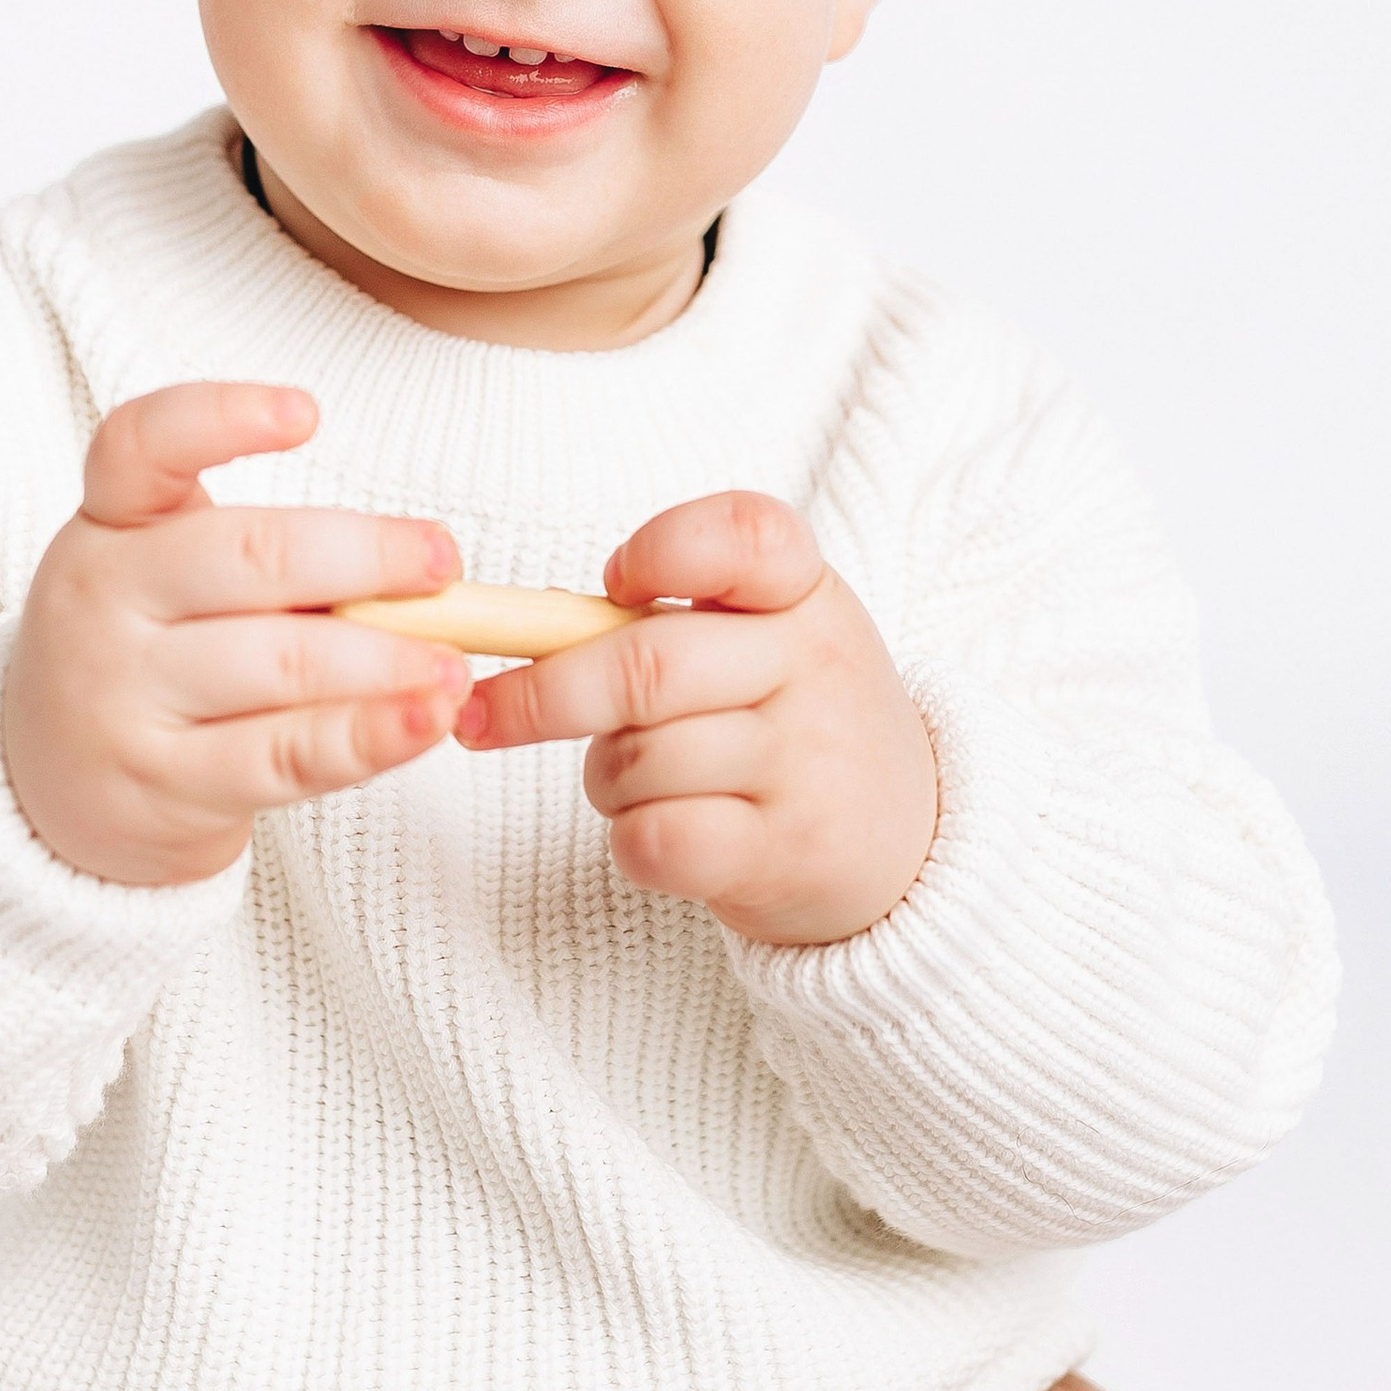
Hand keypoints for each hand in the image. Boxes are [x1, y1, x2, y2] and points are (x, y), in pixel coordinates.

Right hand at [2, 382, 467, 886]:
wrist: (54, 789)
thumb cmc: (148, 657)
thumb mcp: (170, 579)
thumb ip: (269, 559)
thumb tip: (424, 567)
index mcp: (109, 526)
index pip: (141, 445)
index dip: (222, 416)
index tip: (308, 411)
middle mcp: (102, 600)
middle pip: (247, 557)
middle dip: (366, 556)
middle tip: (442, 561)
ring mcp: (124, 696)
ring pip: (280, 662)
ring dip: (387, 658)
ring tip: (455, 662)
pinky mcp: (162, 782)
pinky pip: (284, 754)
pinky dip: (370, 734)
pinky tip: (427, 719)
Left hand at [452, 494, 936, 944]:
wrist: (909, 844)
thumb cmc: (796, 724)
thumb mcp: (771, 639)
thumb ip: (669, 616)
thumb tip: (517, 625)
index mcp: (807, 595)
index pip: (744, 536)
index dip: (661, 551)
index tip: (611, 583)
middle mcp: (817, 668)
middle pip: (645, 668)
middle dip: (541, 695)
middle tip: (482, 714)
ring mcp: (809, 765)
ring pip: (637, 760)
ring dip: (603, 778)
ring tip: (641, 781)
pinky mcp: (788, 853)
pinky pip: (655, 839)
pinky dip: (629, 841)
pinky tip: (661, 836)